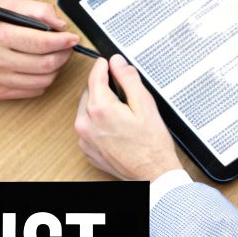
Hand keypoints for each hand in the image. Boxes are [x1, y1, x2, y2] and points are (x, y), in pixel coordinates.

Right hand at [0, 0, 80, 99]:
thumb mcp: (5, 4)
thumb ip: (35, 9)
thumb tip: (60, 24)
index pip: (41, 43)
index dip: (63, 41)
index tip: (73, 38)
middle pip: (45, 65)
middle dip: (63, 55)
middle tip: (67, 47)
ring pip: (42, 81)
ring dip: (55, 69)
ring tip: (54, 56)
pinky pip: (32, 91)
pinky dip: (42, 80)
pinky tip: (39, 68)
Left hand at [74, 54, 179, 181]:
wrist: (152, 173)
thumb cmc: (151, 145)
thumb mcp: (145, 104)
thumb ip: (128, 79)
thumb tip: (117, 62)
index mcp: (100, 109)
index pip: (94, 76)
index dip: (103, 66)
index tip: (107, 62)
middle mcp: (86, 124)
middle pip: (88, 92)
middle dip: (102, 88)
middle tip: (122, 93)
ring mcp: (85, 139)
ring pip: (86, 110)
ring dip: (98, 105)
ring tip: (121, 113)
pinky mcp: (87, 150)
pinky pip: (87, 127)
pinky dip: (97, 123)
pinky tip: (115, 127)